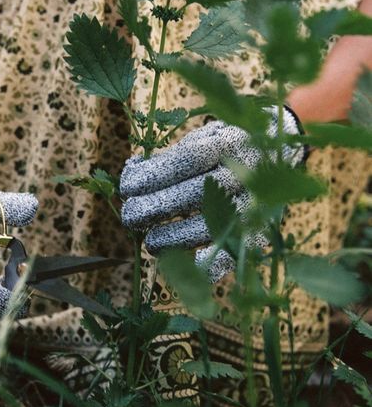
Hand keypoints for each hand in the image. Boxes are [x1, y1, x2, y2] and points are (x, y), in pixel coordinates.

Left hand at [120, 106, 305, 281]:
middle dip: (155, 209)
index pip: (187, 158)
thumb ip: (169, 155)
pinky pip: (236, 253)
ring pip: (213, 226)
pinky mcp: (261, 231)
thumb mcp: (201, 138)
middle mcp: (246, 172)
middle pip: (196, 194)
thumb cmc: (224, 149)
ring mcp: (256, 204)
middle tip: (131, 217)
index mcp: (228, 143)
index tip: (128, 187)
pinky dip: (210, 266)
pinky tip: (185, 268)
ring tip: (151, 243)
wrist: (279, 153)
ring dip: (174, 239)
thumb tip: (131, 172)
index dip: (154, 174)